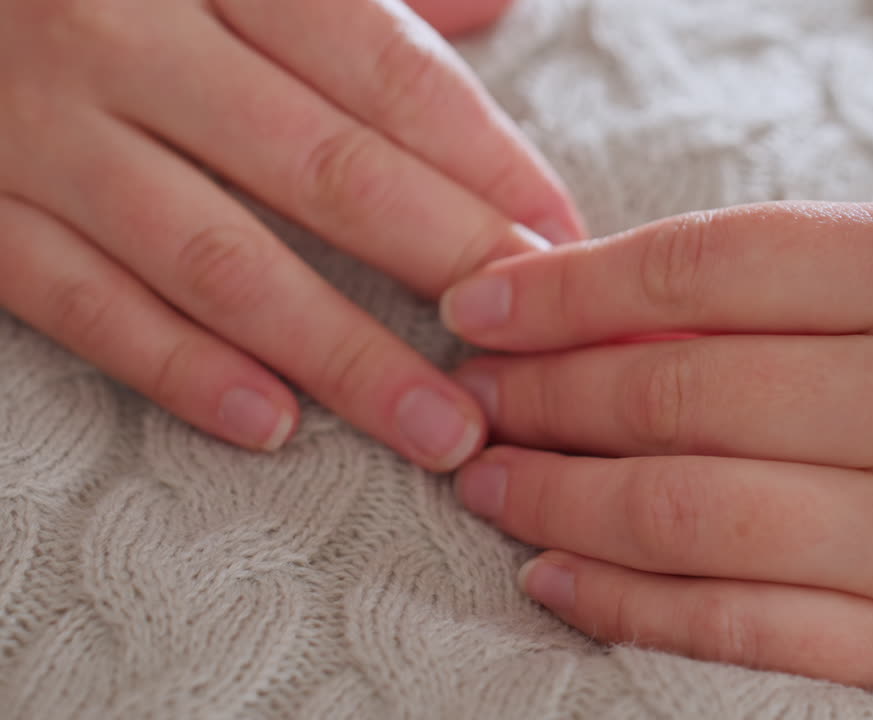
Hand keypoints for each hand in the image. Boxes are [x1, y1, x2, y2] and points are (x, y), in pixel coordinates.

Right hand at [0, 0, 582, 468]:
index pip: (388, 76)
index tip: (561, 244)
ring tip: (440, 430)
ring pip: (221, 260)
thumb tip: (496, 5)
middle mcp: (132, 39)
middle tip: (536, 348)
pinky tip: (273, 425)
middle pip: (326, 171)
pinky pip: (84, 304)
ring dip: (344, 356)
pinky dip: (181, 370)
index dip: (489, 165)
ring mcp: (46, 131)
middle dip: (448, 266)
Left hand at [443, 202, 872, 718]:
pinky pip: (739, 624)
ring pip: (685, 512)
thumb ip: (793, 285)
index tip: (483, 299)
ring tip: (488, 480)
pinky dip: (624, 599)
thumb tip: (606, 311)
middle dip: (543, 394)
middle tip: (472, 396)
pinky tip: (554, 574)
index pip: (701, 269)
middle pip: (675, 392)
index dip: (567, 287)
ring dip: (556, 495)